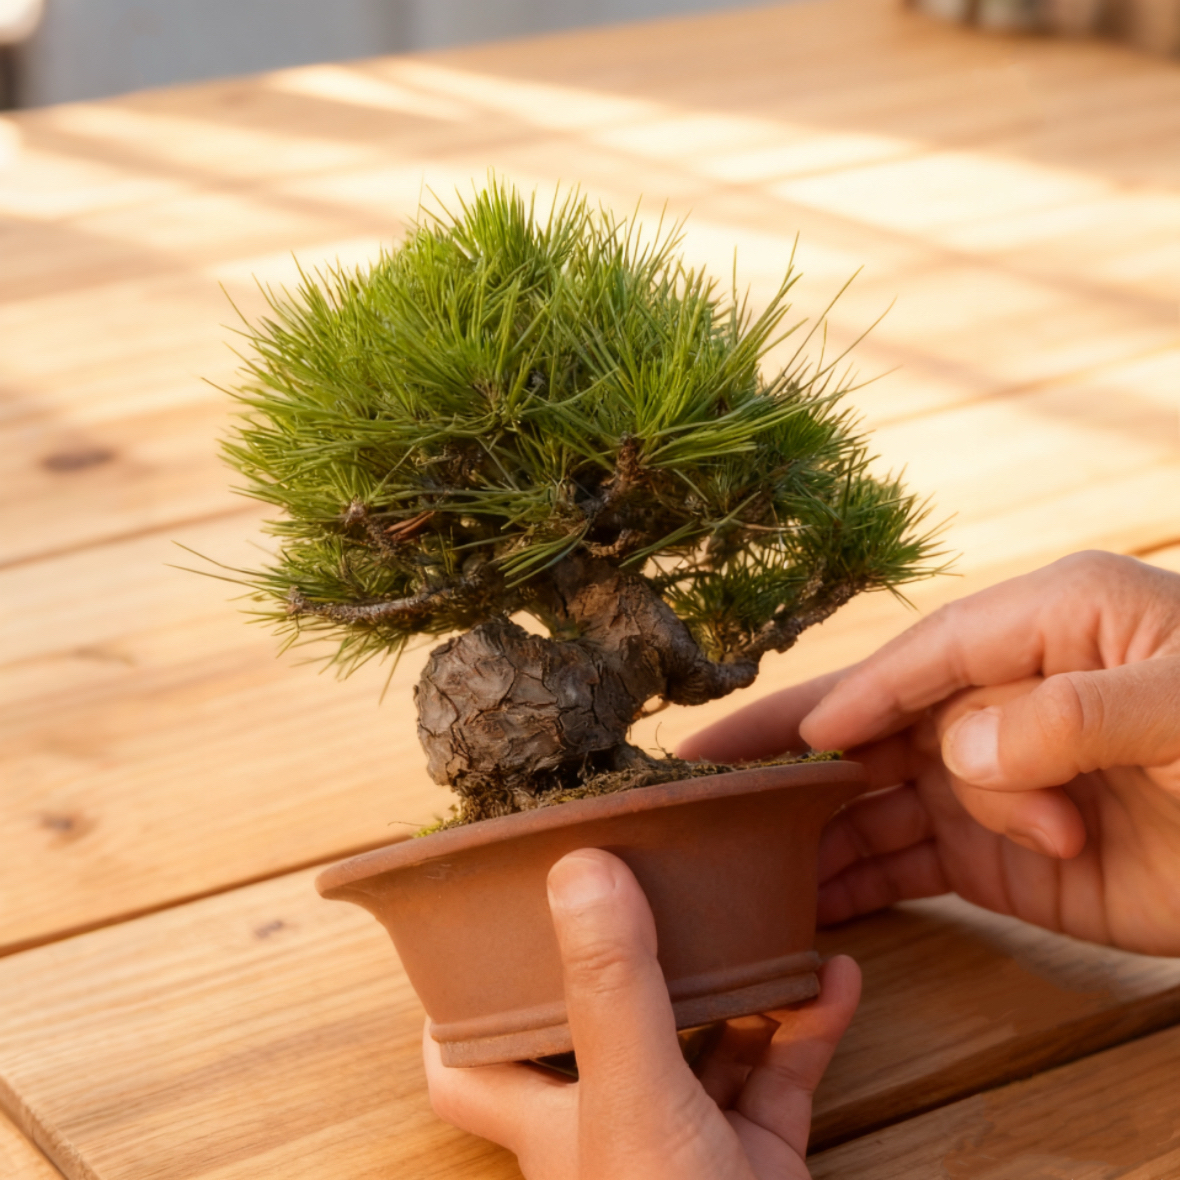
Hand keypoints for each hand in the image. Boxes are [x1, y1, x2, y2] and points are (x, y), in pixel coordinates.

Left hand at [425, 849, 860, 1179]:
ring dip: (735, 979)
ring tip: (752, 910)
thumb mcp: (635, 1101)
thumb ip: (611, 990)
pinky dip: (807, 1025)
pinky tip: (834, 977)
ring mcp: (688, 1143)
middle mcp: (611, 1124)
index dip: (458, 1007)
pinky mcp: (759, 1163)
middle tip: (638, 879)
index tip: (471, 927)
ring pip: (703, 1039)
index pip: (470, 1064)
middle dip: (625, 959)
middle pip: (600, 1026)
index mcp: (552, 1120)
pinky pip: (782, 1075)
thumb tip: (577, 868)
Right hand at [682, 552, 1179, 955]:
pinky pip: (912, 859)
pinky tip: (804, 898)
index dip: (848, 699)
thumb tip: (960, 750)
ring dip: (814, 828)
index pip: (922, 657)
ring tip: (732, 855)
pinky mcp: (1005, 855)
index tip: (781, 742)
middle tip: (698, 777)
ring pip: (880, 797)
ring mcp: (997, 779)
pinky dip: (859, 880)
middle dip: (789, 755)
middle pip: (874, 724)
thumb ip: (1078, 713)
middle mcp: (1002, 695)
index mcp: (1046, 626)